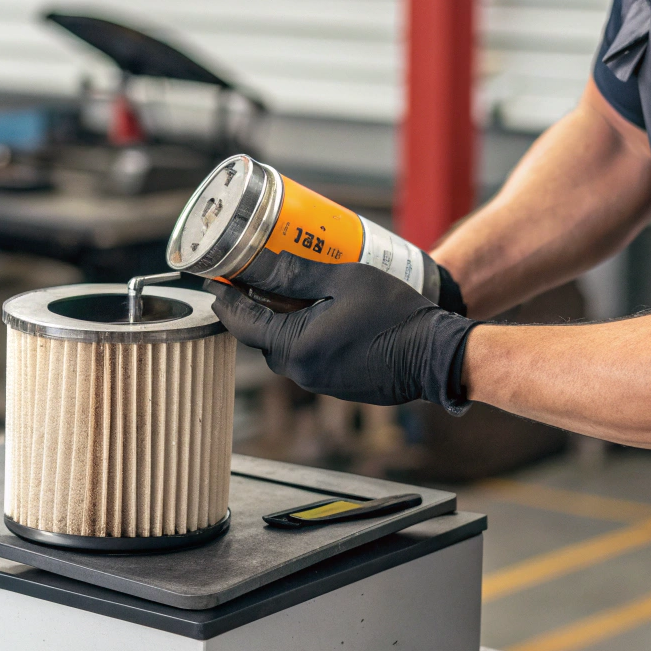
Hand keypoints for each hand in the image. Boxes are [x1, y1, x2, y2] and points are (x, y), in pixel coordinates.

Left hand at [210, 251, 477, 409]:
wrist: (436, 356)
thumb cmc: (395, 314)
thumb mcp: (343, 280)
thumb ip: (295, 273)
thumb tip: (255, 264)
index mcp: (294, 346)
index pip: (240, 322)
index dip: (224, 296)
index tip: (214, 278)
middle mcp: (300, 371)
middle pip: (261, 335)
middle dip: (255, 306)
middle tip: (255, 275)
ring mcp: (318, 382)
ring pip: (285, 346)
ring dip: (282, 321)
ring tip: (292, 290)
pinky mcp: (336, 386)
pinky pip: (308, 356)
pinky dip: (305, 335)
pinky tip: (321, 312)